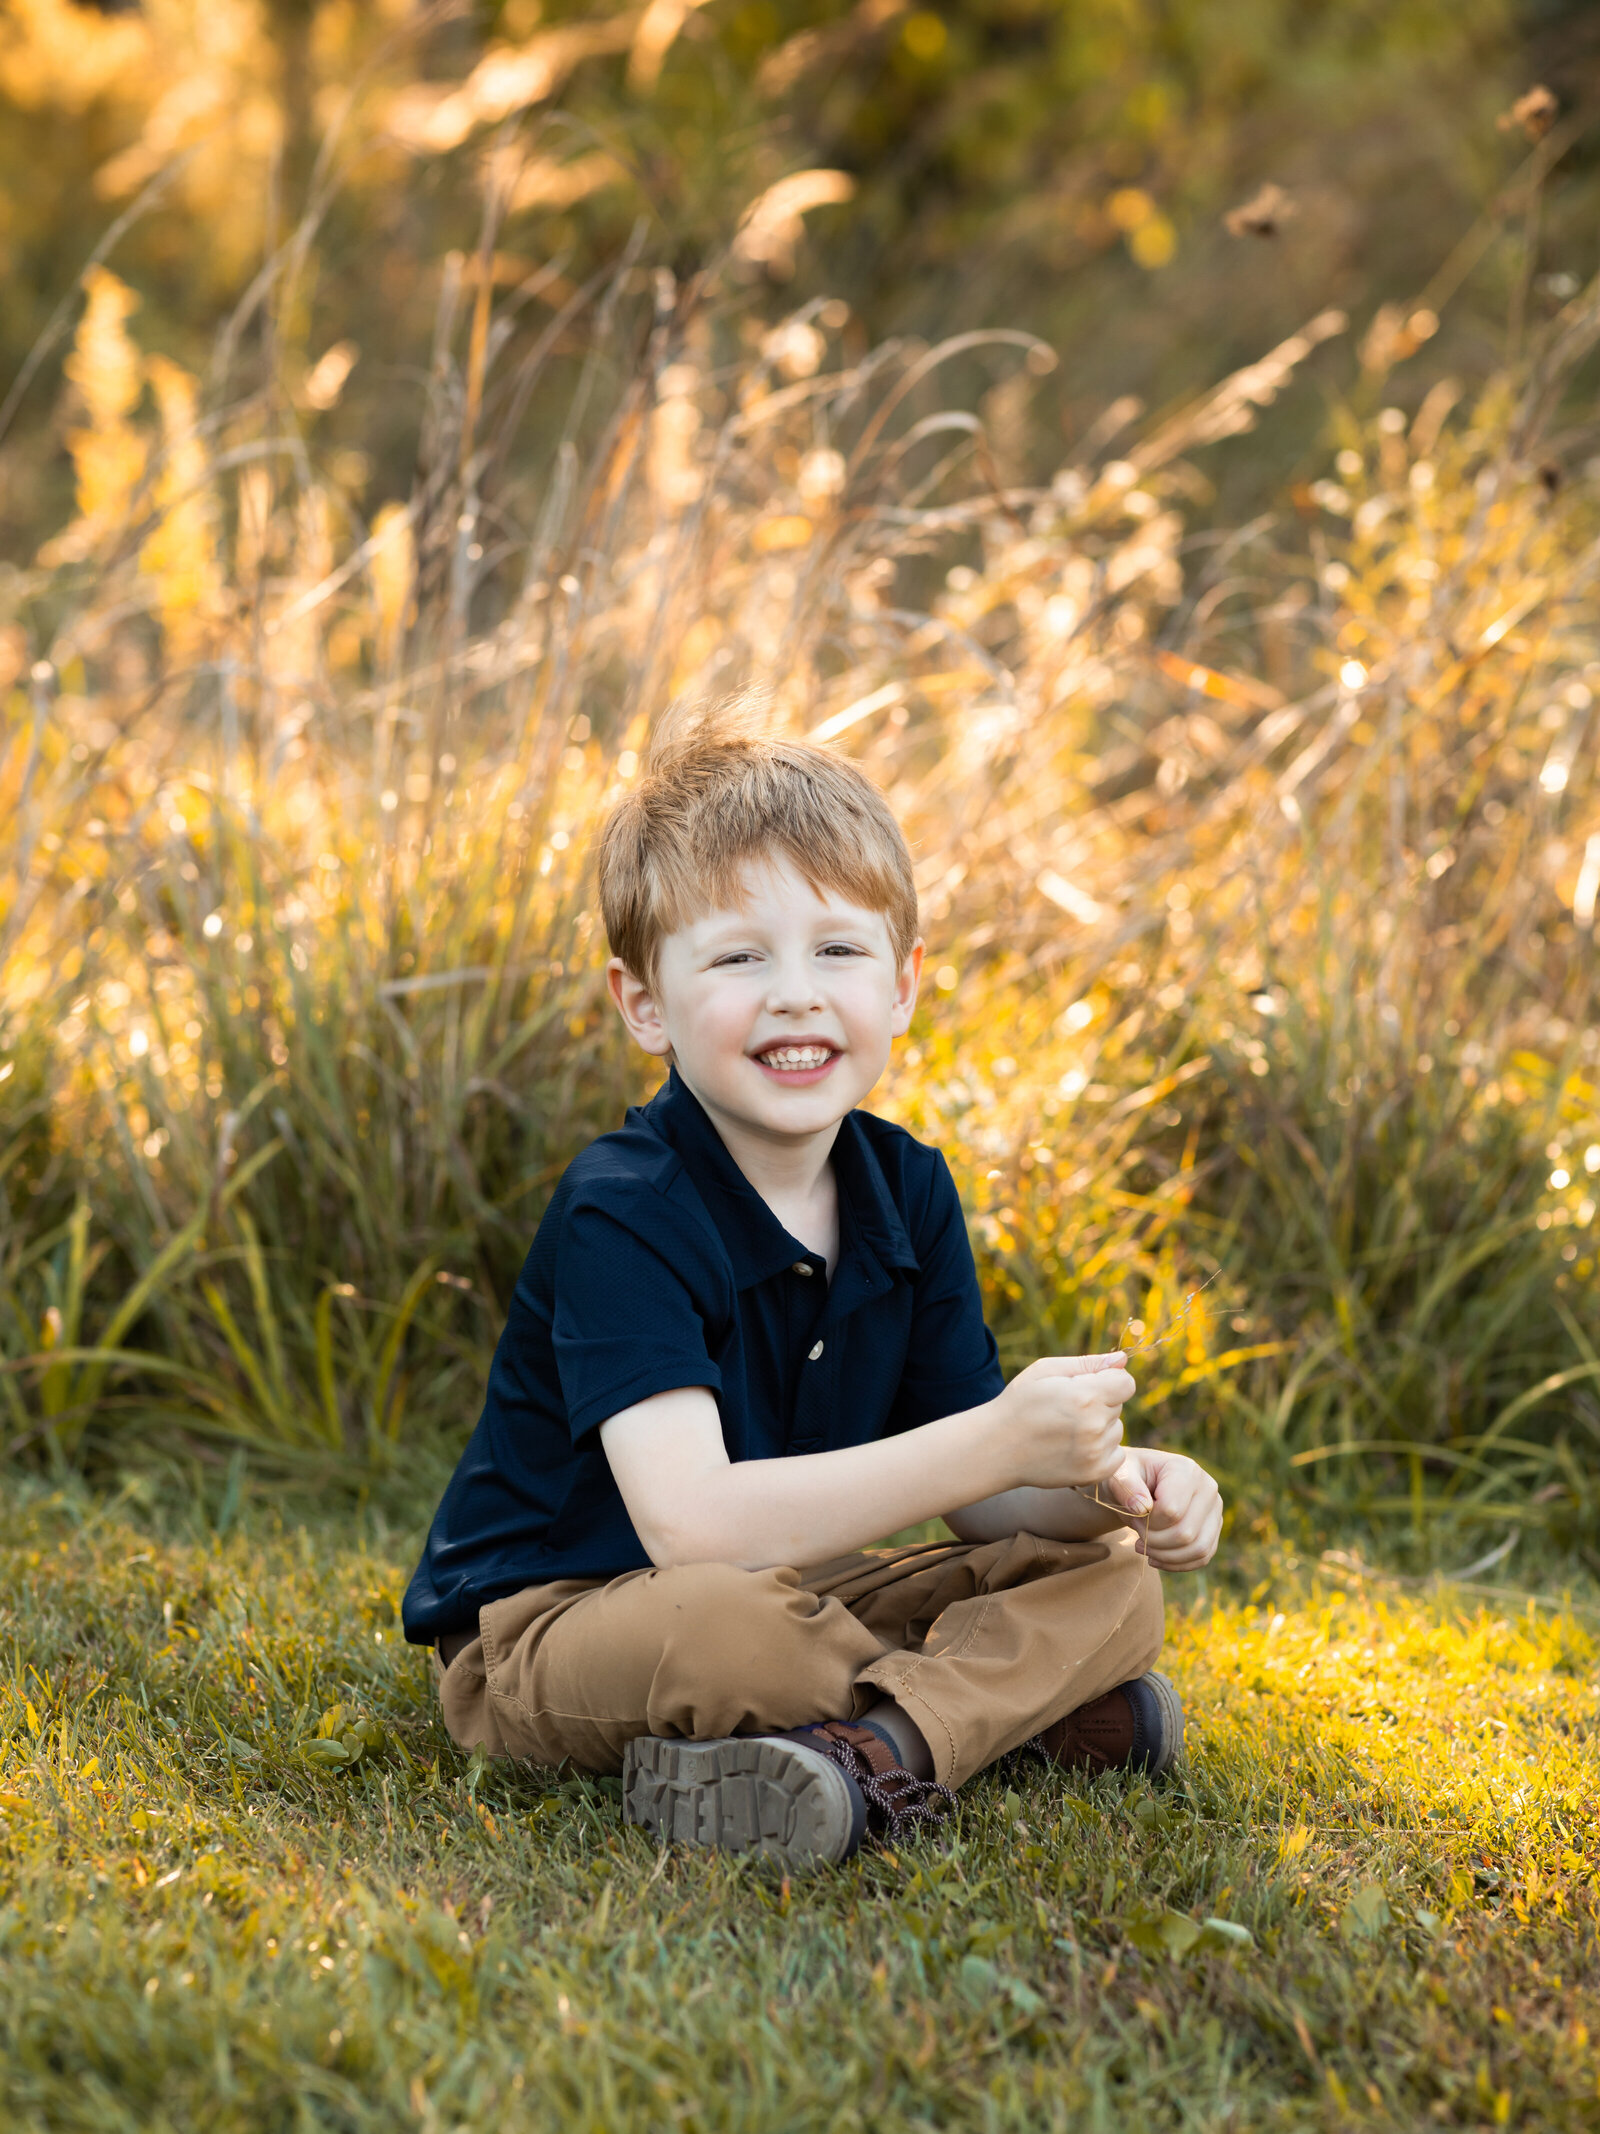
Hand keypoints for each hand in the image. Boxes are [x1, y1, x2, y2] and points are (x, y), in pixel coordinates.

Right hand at [994, 1352, 1133, 1490]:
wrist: (997, 1447)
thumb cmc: (1019, 1403)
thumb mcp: (1045, 1371)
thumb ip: (1088, 1364)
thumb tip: (1123, 1360)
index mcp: (1085, 1396)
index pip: (1126, 1383)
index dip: (1109, 1380)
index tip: (1088, 1385)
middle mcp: (1094, 1426)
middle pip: (1119, 1405)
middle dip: (1100, 1402)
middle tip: (1067, 1409)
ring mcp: (1095, 1453)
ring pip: (1116, 1430)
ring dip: (1100, 1427)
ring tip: (1067, 1429)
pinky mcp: (1094, 1473)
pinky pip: (1117, 1454)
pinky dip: (1102, 1450)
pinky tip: (1075, 1446)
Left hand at [1099, 1446, 1222, 1569]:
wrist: (1137, 1483)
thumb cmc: (1128, 1477)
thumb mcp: (1119, 1474)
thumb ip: (1127, 1486)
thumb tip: (1142, 1507)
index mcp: (1186, 1469)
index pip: (1172, 1511)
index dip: (1147, 1521)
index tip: (1134, 1514)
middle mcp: (1208, 1488)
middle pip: (1186, 1533)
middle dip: (1154, 1540)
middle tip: (1137, 1530)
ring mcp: (1214, 1510)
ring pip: (1198, 1549)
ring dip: (1165, 1555)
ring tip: (1144, 1545)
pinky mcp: (1213, 1529)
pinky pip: (1202, 1557)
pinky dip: (1176, 1564)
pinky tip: (1155, 1558)